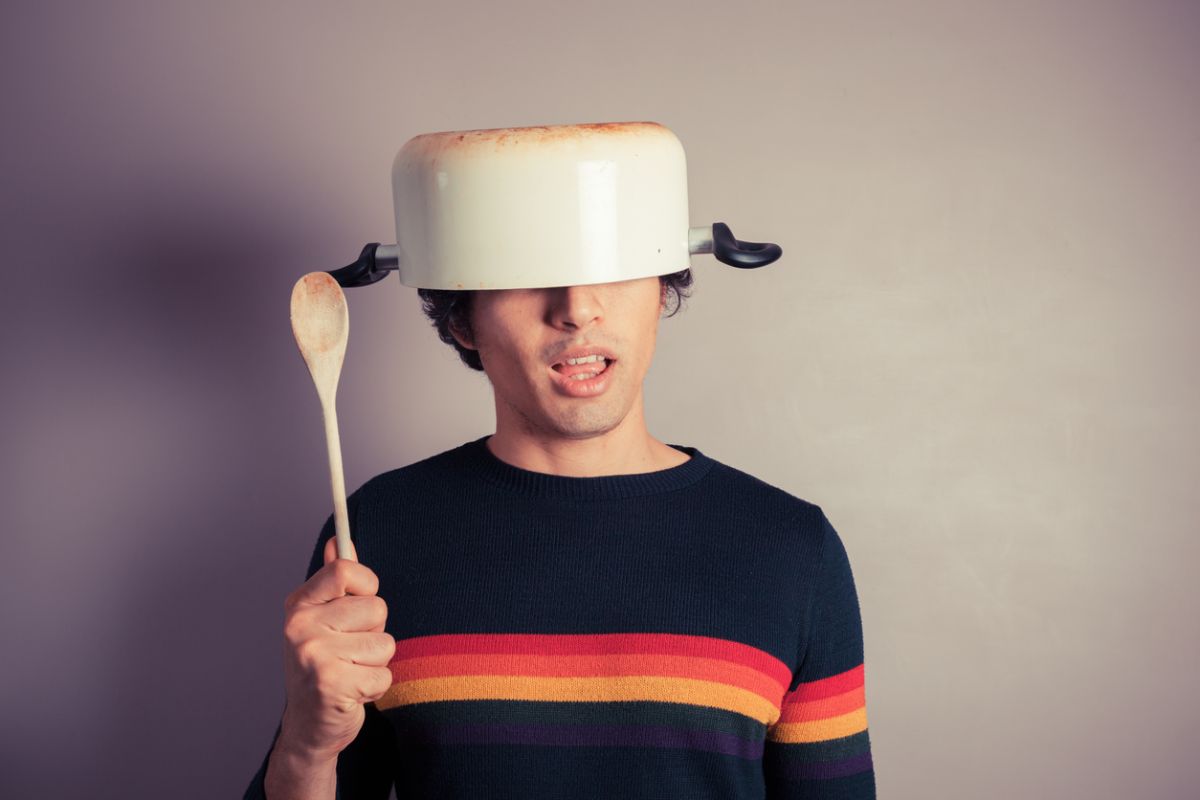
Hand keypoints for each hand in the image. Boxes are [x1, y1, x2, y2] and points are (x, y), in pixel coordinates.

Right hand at [276, 536, 395, 760]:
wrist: (308, 727)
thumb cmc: (323, 666)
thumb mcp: (322, 620)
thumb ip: (334, 581)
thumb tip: (338, 541)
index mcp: (299, 605)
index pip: (345, 570)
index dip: (366, 586)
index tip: (359, 601)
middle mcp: (301, 627)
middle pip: (376, 607)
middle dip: (374, 630)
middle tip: (350, 650)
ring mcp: (314, 656)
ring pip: (385, 642)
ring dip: (376, 662)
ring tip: (351, 671)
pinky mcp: (333, 685)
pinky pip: (384, 673)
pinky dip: (376, 686)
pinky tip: (353, 693)